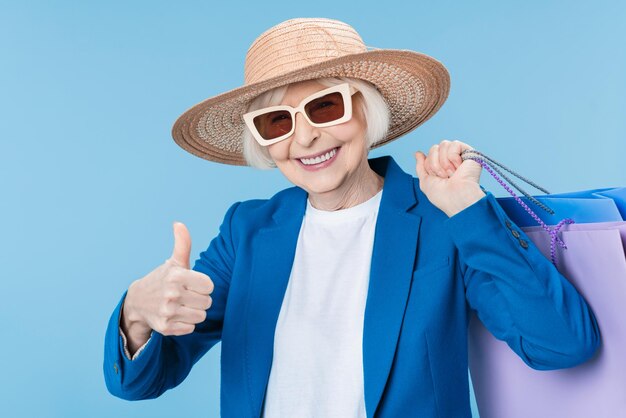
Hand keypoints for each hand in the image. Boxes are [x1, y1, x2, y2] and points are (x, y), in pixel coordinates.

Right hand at [123, 222, 214, 336]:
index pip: (209, 286)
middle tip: (187, 296)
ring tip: (183, 306)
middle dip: (200, 299)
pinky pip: (191, 328)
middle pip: (207, 302)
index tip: (193, 284)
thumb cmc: (163, 279)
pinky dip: (186, 323)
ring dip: (194, 312)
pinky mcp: (165, 327)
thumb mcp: (174, 262)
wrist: (138, 301)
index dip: (203, 285)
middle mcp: (171, 294)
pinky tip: (176, 315)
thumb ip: (182, 244)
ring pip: (201, 316)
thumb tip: (179, 224)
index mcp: (176, 276)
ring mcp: (167, 312)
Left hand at [414, 140, 485, 216]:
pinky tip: (459, 168)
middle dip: (435, 164)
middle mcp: (451, 160)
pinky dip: (453, 157)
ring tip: (452, 174)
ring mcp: (460, 155)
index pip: (429, 154)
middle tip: (444, 177)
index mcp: (441, 166)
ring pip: (443, 144)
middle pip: (434, 148)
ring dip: (444, 162)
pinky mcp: (470, 152)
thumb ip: (421, 167)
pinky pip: (454, 144)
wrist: (457, 199)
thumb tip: (418, 153)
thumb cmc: (443, 195)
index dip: (429, 166)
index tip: (436, 178)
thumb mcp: (425, 182)